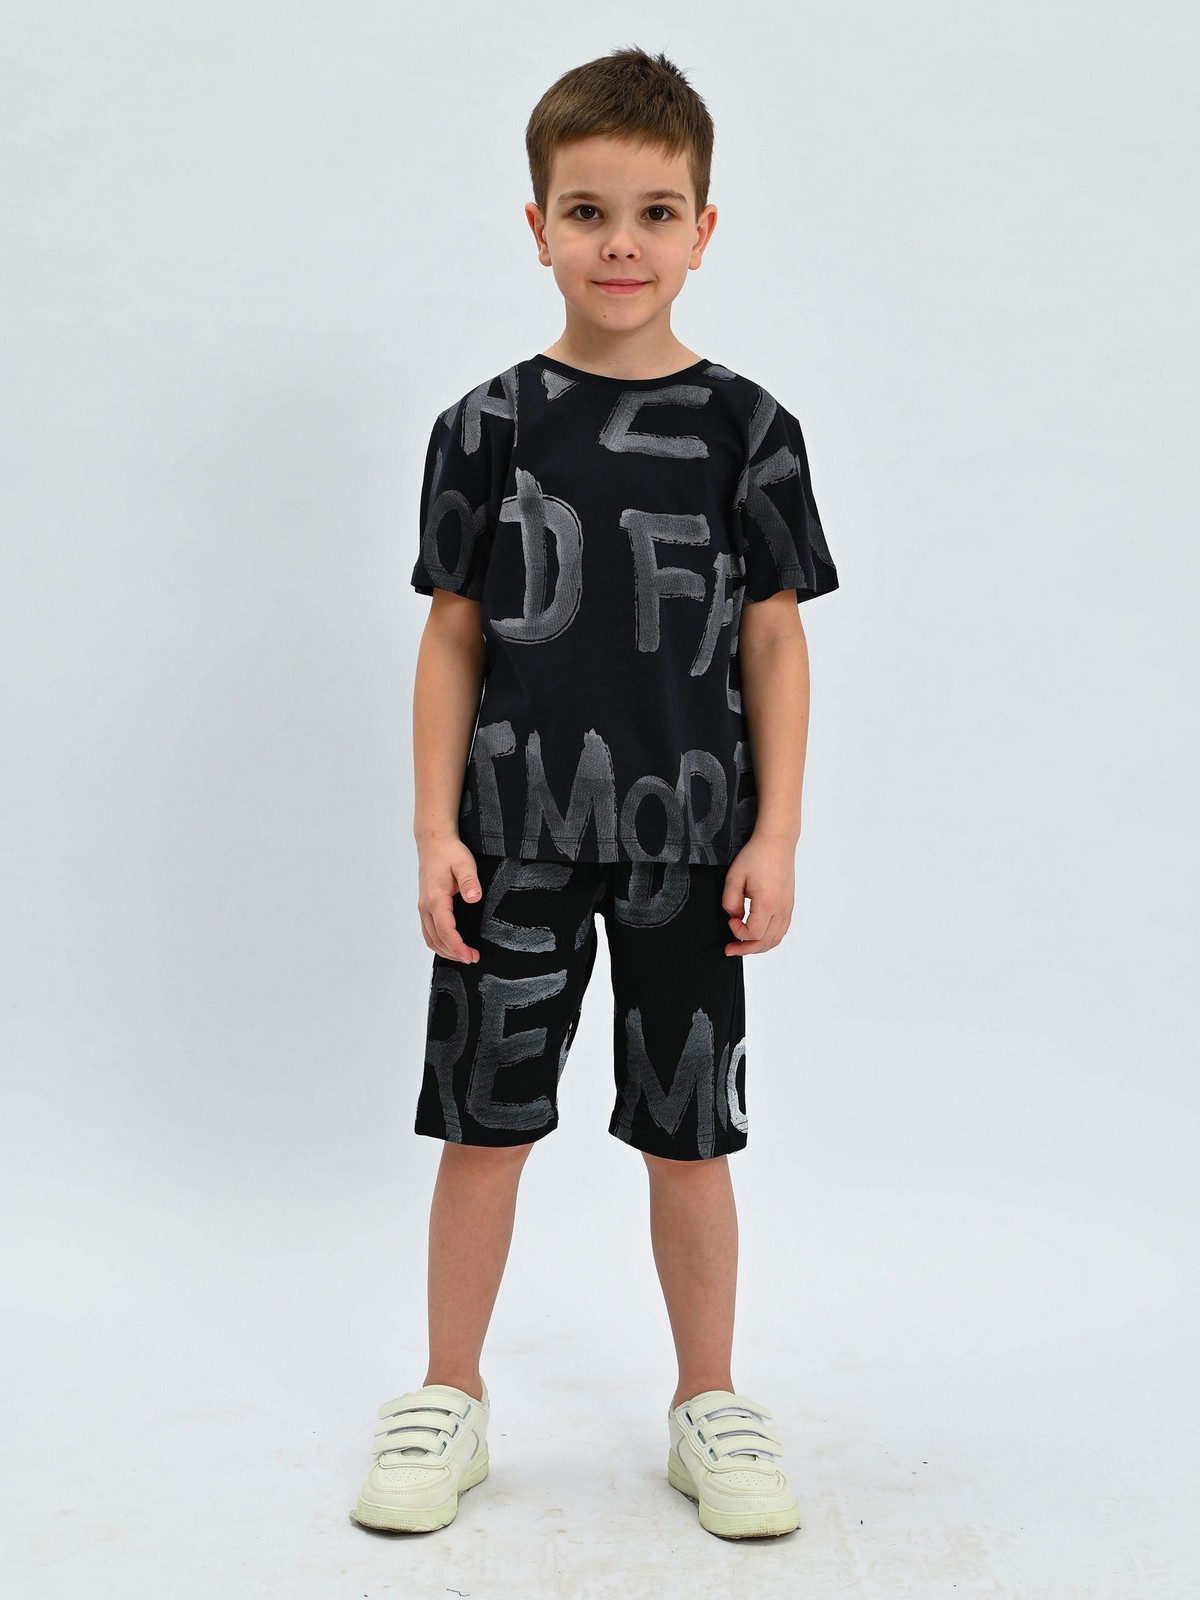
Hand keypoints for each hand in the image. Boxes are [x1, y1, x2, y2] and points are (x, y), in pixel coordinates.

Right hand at [417, 840, 483, 962]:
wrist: (434, 842)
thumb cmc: (450, 852)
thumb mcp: (464, 863)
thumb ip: (470, 881)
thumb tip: (473, 899)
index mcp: (435, 899)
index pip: (446, 931)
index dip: (458, 947)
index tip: (471, 956)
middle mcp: (425, 906)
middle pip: (436, 940)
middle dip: (454, 953)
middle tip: (473, 958)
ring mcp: (423, 907)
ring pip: (430, 938)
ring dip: (446, 950)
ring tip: (464, 956)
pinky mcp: (425, 906)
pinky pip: (428, 931)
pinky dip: (439, 943)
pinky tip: (452, 945)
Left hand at [721, 835, 795, 955]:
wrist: (777, 842)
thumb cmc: (756, 856)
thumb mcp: (734, 877)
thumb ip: (730, 902)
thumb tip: (734, 917)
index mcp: (768, 903)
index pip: (753, 933)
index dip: (738, 932)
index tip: (730, 920)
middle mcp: (781, 908)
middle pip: (765, 942)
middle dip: (746, 949)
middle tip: (730, 949)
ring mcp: (788, 907)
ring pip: (776, 939)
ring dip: (758, 946)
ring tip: (744, 946)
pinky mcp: (789, 904)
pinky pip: (782, 930)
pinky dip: (769, 938)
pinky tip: (758, 935)